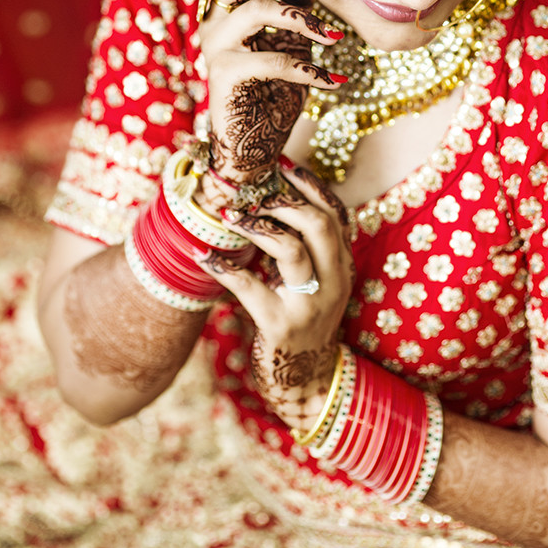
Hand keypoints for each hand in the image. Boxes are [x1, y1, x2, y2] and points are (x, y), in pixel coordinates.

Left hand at [196, 165, 354, 431]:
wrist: (307, 381)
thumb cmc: (303, 321)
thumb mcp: (316, 283)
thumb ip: (307, 248)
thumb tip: (272, 203)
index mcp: (343, 265)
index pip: (337, 213)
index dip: (311, 186)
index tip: (284, 166)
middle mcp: (334, 280)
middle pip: (319, 224)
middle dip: (284, 201)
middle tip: (253, 194)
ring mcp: (310, 303)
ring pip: (290, 249)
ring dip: (256, 227)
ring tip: (229, 217)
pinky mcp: (281, 324)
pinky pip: (250, 288)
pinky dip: (224, 268)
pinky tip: (205, 257)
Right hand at [198, 0, 343, 204]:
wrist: (253, 148)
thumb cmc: (273, 93)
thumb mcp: (289, 43)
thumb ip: (293, 9)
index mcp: (229, 11)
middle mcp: (215, 23)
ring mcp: (215, 48)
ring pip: (256, 11)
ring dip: (302, 20)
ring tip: (335, 39)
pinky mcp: (224, 76)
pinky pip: (271, 60)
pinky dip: (308, 69)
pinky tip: (334, 81)